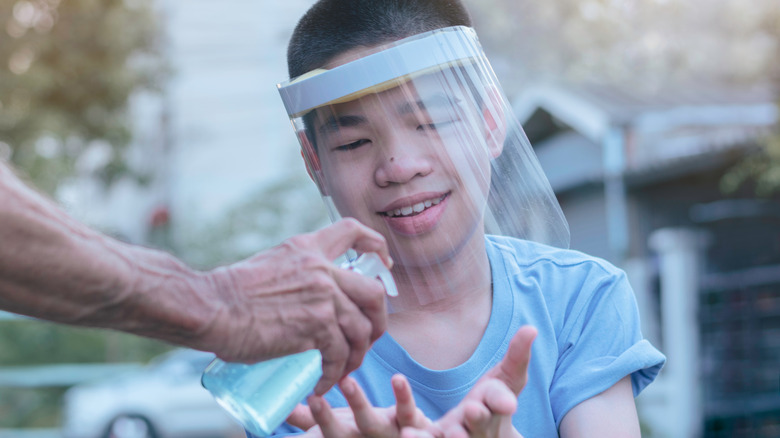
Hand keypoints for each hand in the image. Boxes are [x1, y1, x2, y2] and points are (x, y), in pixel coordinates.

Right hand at [198, 218, 391, 393]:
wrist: (210, 307)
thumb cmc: (228, 293)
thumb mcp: (270, 265)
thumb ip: (295, 274)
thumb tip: (306, 298)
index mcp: (307, 248)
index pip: (353, 231)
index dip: (376, 245)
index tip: (383, 263)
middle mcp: (321, 269)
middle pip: (373, 291)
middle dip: (377, 320)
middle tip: (366, 339)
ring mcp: (322, 296)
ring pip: (361, 328)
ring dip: (357, 355)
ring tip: (342, 370)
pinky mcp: (316, 325)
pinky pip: (340, 354)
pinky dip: (335, 372)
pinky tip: (323, 383)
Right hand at [287, 374, 431, 436]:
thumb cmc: (364, 430)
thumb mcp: (336, 426)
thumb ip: (307, 419)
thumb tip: (279, 407)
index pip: (325, 432)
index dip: (314, 420)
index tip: (299, 403)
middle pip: (341, 433)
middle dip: (326, 420)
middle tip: (313, 399)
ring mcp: (389, 433)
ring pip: (373, 421)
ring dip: (360, 404)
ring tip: (347, 382)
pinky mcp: (413, 422)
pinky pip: (408, 410)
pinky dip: (403, 397)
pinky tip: (396, 379)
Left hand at [408, 326, 536, 437]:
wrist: (481, 435)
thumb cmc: (492, 401)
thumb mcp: (507, 378)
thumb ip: (517, 355)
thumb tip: (532, 328)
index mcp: (497, 408)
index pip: (502, 401)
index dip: (503, 401)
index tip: (508, 403)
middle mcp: (481, 426)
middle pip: (481, 424)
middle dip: (478, 418)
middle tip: (472, 409)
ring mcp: (461, 436)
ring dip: (453, 437)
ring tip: (448, 432)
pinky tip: (407, 435)